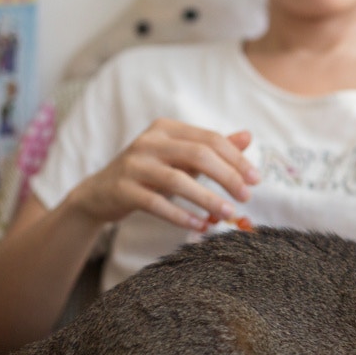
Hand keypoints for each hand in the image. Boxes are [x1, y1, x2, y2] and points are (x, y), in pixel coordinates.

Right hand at [68, 118, 259, 229]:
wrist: (99, 193)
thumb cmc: (151, 172)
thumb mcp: (181, 157)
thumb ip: (212, 147)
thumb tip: (248, 136)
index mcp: (167, 128)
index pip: (210, 139)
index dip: (236, 158)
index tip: (256, 179)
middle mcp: (149, 141)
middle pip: (198, 155)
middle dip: (227, 177)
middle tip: (246, 197)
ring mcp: (133, 164)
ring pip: (177, 180)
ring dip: (207, 199)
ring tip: (228, 214)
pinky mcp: (122, 189)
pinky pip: (156, 203)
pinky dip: (181, 216)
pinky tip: (200, 226)